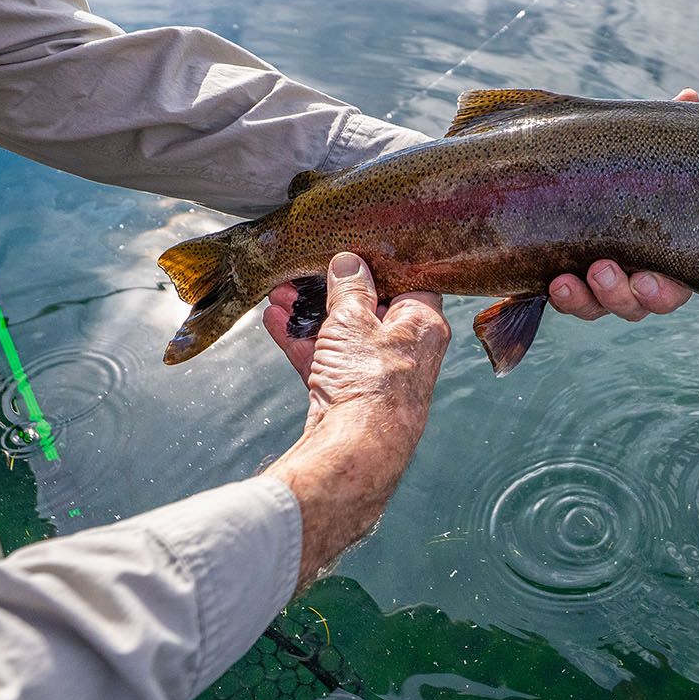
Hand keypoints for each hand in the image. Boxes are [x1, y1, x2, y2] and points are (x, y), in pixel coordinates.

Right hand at [260, 252, 448, 584]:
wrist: (354, 449)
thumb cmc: (368, 380)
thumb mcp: (353, 318)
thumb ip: (350, 286)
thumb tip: (350, 262)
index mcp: (424, 324)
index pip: (410, 281)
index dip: (382, 264)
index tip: (354, 249)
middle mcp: (407, 350)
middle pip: (369, 309)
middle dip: (330, 291)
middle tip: (302, 273)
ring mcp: (378, 375)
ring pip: (343, 336)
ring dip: (309, 316)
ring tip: (278, 294)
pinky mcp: (352, 396)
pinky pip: (327, 360)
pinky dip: (303, 342)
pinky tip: (274, 322)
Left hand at [547, 87, 698, 318]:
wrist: (572, 179)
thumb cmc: (629, 171)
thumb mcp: (647, 153)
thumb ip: (668, 132)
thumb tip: (689, 97)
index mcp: (666, 254)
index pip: (674, 287)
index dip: (661, 291)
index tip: (647, 280)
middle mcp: (636, 279)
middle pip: (637, 305)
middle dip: (621, 294)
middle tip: (604, 270)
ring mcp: (599, 286)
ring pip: (599, 308)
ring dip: (586, 298)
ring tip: (568, 279)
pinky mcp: (567, 284)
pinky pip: (566, 302)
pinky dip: (561, 298)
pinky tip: (552, 282)